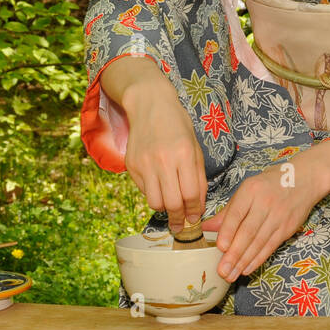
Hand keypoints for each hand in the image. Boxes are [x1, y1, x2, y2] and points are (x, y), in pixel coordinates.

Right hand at [118, 68, 206, 232]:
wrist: (150, 105)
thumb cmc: (178, 126)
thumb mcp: (195, 147)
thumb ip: (198, 176)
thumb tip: (197, 206)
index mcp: (184, 154)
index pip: (191, 194)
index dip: (195, 211)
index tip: (195, 219)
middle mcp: (163, 160)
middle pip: (172, 203)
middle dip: (179, 219)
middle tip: (182, 225)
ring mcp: (145, 163)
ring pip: (155, 202)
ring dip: (164, 209)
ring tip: (171, 206)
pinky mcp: (132, 165)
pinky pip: (143, 190)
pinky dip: (153, 193)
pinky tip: (159, 185)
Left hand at [203, 164, 320, 282]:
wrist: (303, 180)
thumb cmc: (269, 185)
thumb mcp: (246, 190)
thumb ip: (227, 211)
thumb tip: (205, 228)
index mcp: (251, 191)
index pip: (237, 213)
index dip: (228, 231)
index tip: (220, 247)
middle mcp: (265, 203)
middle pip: (248, 232)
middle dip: (234, 253)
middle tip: (222, 270)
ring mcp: (278, 217)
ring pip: (259, 242)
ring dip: (244, 261)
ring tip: (231, 275)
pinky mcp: (287, 228)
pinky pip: (270, 246)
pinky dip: (258, 259)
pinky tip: (247, 269)